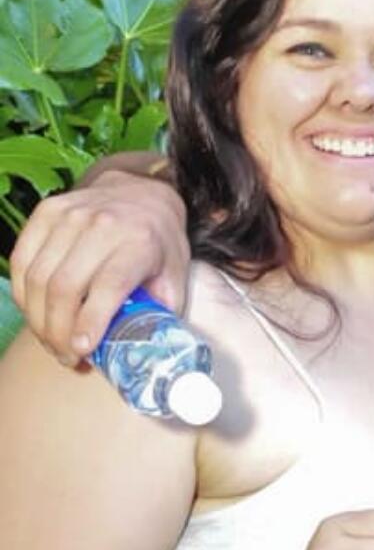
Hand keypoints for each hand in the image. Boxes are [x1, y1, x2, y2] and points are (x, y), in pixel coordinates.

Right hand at [10, 169, 189, 363]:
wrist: (143, 192)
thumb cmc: (159, 245)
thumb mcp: (176, 278)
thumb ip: (162, 313)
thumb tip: (144, 353)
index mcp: (139, 242)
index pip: (108, 286)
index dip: (91, 322)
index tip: (81, 351)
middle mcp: (101, 225)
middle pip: (65, 288)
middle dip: (59, 332)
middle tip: (66, 357)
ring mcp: (68, 215)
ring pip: (38, 278)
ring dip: (39, 320)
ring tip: (52, 343)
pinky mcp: (45, 212)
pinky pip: (22, 261)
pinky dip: (24, 295)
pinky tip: (37, 315)